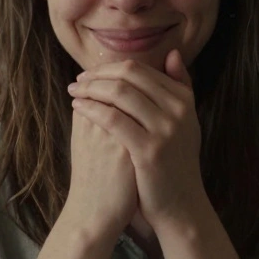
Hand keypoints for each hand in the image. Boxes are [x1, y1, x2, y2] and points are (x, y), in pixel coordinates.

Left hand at [67, 50, 206, 231]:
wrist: (180, 205)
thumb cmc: (174, 162)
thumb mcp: (184, 122)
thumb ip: (180, 87)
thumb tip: (173, 53)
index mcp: (184, 100)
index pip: (141, 70)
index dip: (111, 68)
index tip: (90, 75)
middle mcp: (179, 110)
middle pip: (130, 76)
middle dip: (98, 75)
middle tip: (78, 81)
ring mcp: (166, 130)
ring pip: (120, 93)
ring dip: (91, 88)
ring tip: (74, 92)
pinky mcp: (150, 150)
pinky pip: (114, 119)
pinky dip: (92, 109)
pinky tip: (78, 108)